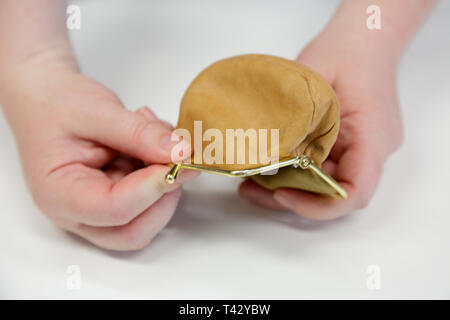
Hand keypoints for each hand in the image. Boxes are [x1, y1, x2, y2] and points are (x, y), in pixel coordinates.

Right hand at [1, 55, 196, 249]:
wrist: (45, 98)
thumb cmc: (56, 104)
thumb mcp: (96, 111)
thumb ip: (138, 133)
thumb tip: (180, 153)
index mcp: (59, 194)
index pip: (113, 210)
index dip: (152, 188)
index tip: (179, 159)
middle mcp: (78, 213)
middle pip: (133, 232)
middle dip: (164, 197)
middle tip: (178, 157)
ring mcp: (98, 210)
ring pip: (147, 218)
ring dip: (165, 180)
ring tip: (154, 134)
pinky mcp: (117, 199)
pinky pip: (150, 199)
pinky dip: (161, 170)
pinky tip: (150, 139)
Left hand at [239, 29, 403, 219]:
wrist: (365, 40)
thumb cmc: (346, 50)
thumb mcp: (315, 77)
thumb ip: (295, 115)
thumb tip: (265, 150)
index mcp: (373, 135)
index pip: (355, 191)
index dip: (318, 205)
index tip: (281, 193)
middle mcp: (371, 151)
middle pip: (335, 194)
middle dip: (293, 199)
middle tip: (252, 191)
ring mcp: (360, 150)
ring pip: (325, 185)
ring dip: (289, 187)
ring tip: (250, 183)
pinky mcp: (347, 147)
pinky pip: (321, 169)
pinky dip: (295, 172)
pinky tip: (266, 165)